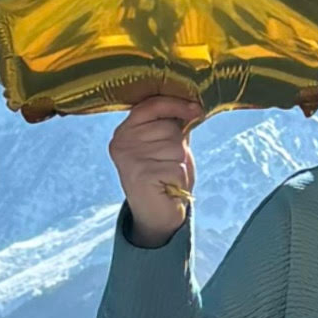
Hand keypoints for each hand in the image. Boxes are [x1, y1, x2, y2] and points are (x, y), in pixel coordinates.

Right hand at [109, 96, 204, 245]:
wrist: (156, 213)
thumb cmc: (163, 175)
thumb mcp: (167, 145)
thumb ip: (173, 124)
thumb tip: (193, 104)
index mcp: (124, 131)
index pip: (151, 105)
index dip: (176, 105)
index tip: (196, 110)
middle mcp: (122, 143)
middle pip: (168, 128)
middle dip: (178, 145)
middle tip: (167, 163)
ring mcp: (129, 159)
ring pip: (176, 147)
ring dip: (179, 162)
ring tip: (167, 174)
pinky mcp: (141, 176)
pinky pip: (178, 166)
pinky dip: (180, 177)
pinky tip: (168, 185)